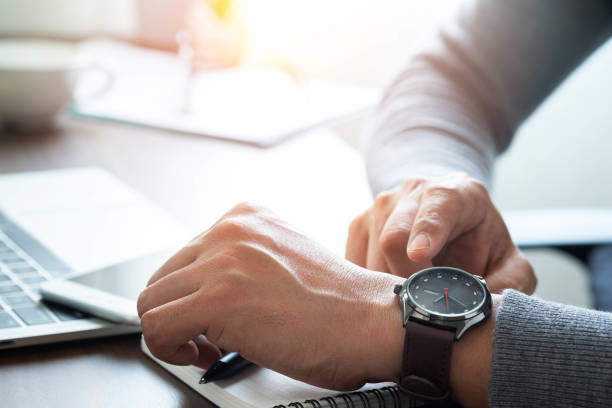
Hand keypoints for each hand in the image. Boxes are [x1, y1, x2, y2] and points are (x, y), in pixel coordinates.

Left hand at [137, 203, 404, 390]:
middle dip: (179, 314)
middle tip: (206, 338)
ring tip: (206, 348)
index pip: (182, 258)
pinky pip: (156, 327)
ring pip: (152, 302)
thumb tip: (199, 288)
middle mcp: (230, 230)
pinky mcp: (219, 299)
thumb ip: (240, 261)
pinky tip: (203, 354)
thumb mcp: (281, 258)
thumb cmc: (336, 303)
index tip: (209, 318)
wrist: (370, 321)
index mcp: (244, 217)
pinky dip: (169, 349)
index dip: (191, 296)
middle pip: (162, 279)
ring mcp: (223, 261)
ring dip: (173, 333)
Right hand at [346, 173, 535, 293]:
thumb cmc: (478, 244)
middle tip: (424, 306)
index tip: (420, 255)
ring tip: (412, 299)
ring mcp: (381, 205)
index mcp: (456, 193)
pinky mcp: (359, 224)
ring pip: (371, 256)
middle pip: (393, 238)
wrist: (448, 219)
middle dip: (406, 280)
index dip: (428, 229)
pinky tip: (390, 292)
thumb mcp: (507, 261)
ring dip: (388, 287)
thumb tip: (485, 310)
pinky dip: (369, 287)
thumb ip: (509, 283)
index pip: (438, 205)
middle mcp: (413, 191)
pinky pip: (354, 263)